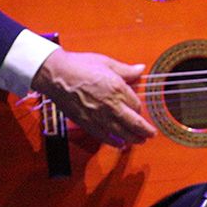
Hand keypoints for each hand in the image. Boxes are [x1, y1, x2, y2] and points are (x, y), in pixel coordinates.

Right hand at [31, 48, 155, 147]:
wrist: (56, 75)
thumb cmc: (79, 66)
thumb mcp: (106, 63)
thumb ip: (126, 70)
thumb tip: (140, 69)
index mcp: (117, 88)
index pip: (136, 104)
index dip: (140, 107)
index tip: (139, 108)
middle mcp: (111, 105)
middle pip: (134, 123)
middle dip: (145, 130)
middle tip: (151, 134)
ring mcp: (99, 117)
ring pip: (122, 134)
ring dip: (133, 139)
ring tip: (140, 140)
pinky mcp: (87, 123)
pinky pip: (104, 137)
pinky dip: (114, 142)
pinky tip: (120, 144)